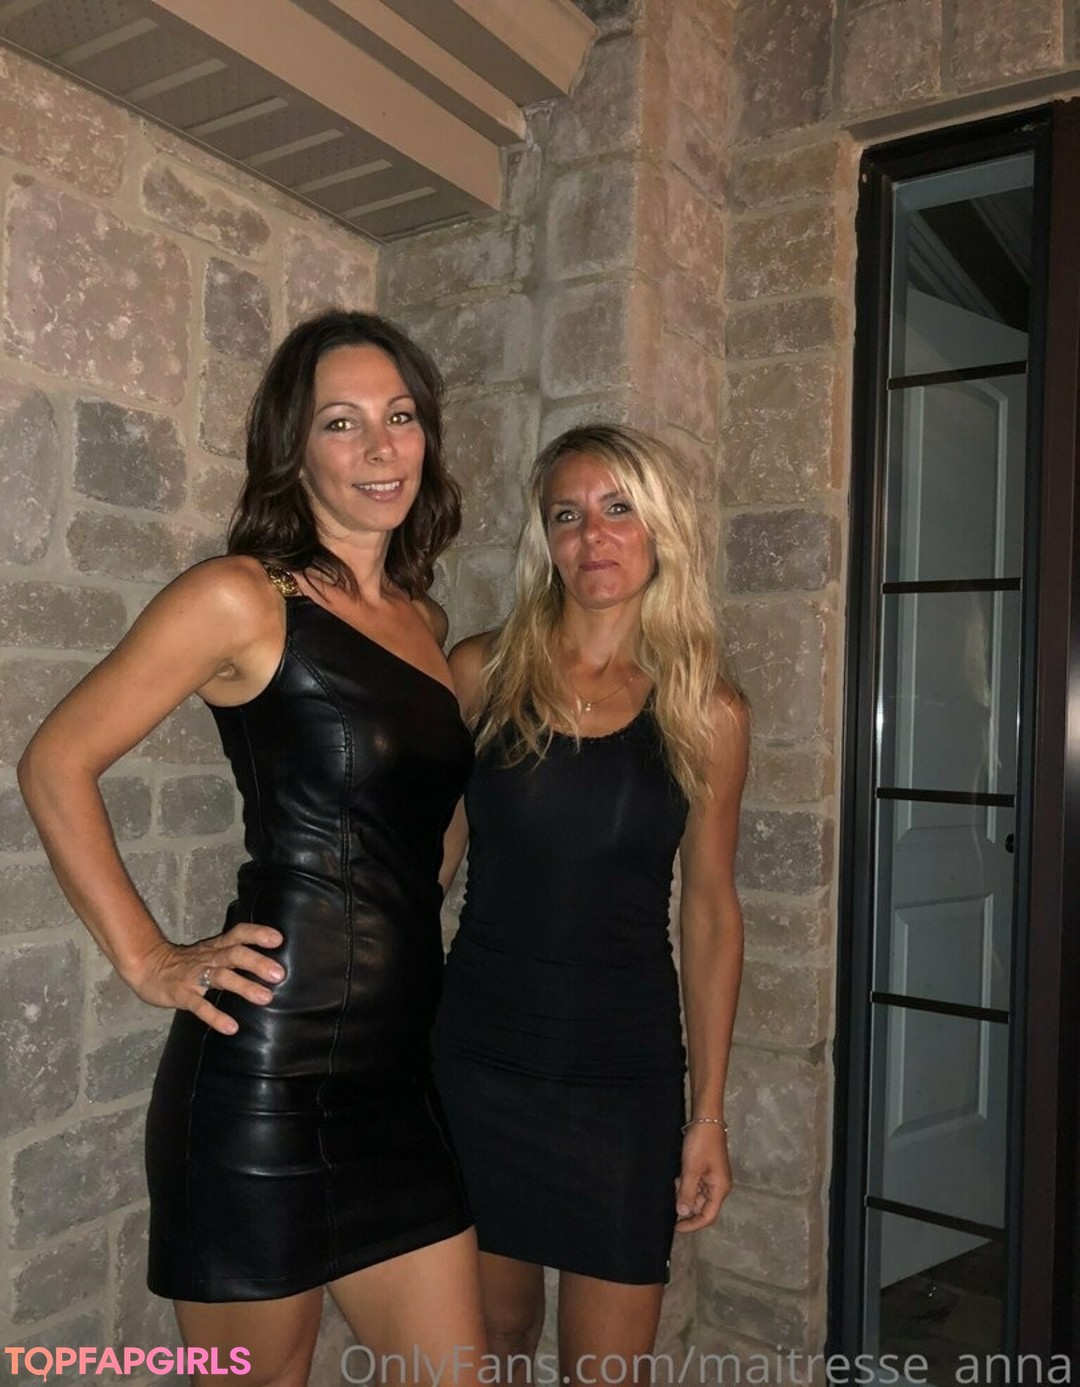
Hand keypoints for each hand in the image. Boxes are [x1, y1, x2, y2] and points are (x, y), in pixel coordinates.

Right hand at [127, 922, 284, 1035]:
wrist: (146, 966)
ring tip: (265, 998)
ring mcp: (194, 976)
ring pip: (221, 977)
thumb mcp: (209, 952)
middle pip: (234, 954)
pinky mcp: (182, 995)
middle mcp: (208, 958)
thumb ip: (233, 954)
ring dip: (244, 986)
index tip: (278, 939)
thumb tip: (268, 963)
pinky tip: (231, 1027)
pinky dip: (215, 1016)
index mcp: (216, 947)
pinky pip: (200, 1005)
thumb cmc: (185, 962)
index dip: (257, 934)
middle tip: (279, 974)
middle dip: (257, 962)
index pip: (238, 933)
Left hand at [673, 1121, 731, 1231]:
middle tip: (673, 1195)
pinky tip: (679, 1175)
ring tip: (676, 1181)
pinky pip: (696, 1184)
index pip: (708, 1216)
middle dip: (687, 1205)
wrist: (706, 1118)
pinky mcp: (706, 1170)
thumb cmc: (701, 1143)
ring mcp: (713, 1178)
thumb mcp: (691, 1169)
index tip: (676, 1227)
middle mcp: (719, 1186)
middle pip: (703, 1207)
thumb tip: (682, 1213)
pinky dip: (686, 1183)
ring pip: (698, 1195)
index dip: (693, 1224)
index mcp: (720, 1188)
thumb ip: (687, 1192)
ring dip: (685, 1193)